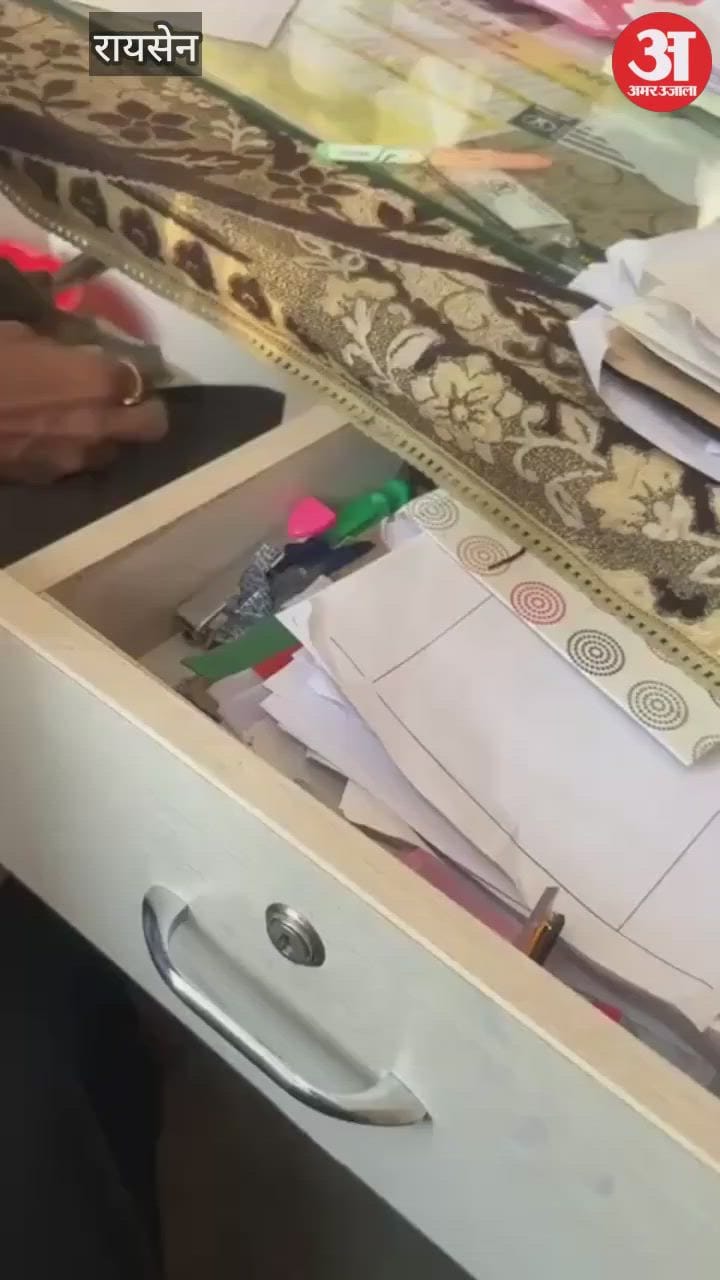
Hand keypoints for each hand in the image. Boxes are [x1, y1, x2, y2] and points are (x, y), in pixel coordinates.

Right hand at [0, 321, 167, 482]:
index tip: (126, 368)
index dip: (137, 373)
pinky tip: (52, 437)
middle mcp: (101, 424)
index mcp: (98, 380)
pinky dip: (75, 452)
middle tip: (128, 401)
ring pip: (115, 450)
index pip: (143, 378)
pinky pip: (78, 465)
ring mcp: (78, 457)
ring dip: (109, 436)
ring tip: (85, 421)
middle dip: (146, 412)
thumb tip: (80, 349)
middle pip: (151, 426)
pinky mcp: (50, 478)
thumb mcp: (22, 335)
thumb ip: (64, 346)